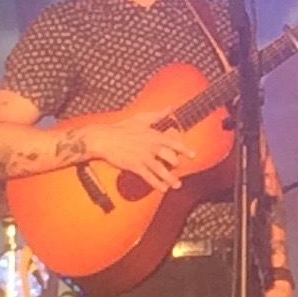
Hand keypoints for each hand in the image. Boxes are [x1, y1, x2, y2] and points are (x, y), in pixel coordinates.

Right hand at [72, 114, 195, 190]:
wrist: (104, 138)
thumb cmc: (122, 127)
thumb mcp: (141, 118)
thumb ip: (158, 114)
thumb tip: (170, 107)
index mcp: (154, 135)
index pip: (174, 143)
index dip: (184, 150)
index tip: (193, 155)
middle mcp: (151, 147)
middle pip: (170, 158)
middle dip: (176, 164)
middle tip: (178, 168)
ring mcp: (144, 158)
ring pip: (161, 170)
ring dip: (171, 179)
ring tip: (177, 185)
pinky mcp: (135, 166)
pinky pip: (149, 177)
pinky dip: (157, 184)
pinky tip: (163, 189)